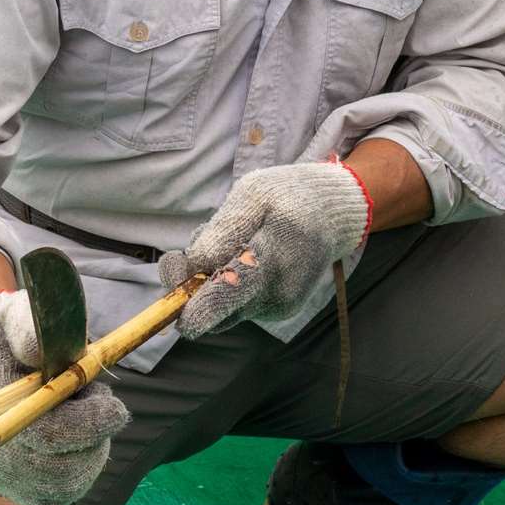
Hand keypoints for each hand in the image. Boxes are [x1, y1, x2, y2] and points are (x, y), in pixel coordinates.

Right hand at [0, 291, 128, 504]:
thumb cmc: (7, 338)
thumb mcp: (15, 318)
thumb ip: (26, 328)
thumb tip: (38, 351)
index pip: (44, 436)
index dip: (86, 426)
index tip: (117, 409)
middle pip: (61, 471)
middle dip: (93, 436)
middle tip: (96, 398)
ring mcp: (2, 479)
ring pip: (69, 484)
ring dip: (91, 449)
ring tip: (84, 411)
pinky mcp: (20, 491)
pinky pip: (65, 491)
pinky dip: (83, 464)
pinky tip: (77, 435)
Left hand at [159, 159, 370, 338]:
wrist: (332, 215)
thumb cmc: (288, 197)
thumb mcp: (253, 193)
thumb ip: (222, 229)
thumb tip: (193, 264)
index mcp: (273, 257)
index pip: (226, 294)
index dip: (192, 300)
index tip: (172, 281)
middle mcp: (279, 292)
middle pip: (216, 310)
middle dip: (192, 287)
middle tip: (179, 257)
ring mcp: (280, 307)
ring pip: (223, 308)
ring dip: (210, 284)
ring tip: (227, 247)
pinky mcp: (278, 311)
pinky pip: (237, 306)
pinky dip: (227, 286)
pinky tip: (241, 258)